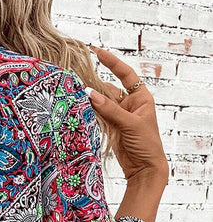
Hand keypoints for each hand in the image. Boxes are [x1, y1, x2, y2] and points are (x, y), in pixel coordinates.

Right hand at [86, 45, 168, 184]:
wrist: (145, 169)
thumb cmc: (146, 144)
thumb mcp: (130, 124)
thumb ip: (110, 109)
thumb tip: (90, 94)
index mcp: (141, 98)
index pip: (126, 75)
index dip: (112, 62)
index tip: (97, 52)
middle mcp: (130, 105)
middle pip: (109, 89)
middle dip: (95, 85)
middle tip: (78, 79)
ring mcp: (119, 117)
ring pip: (102, 104)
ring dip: (90, 100)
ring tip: (75, 94)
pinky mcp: (111, 129)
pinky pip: (98, 117)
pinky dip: (90, 113)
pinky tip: (79, 108)